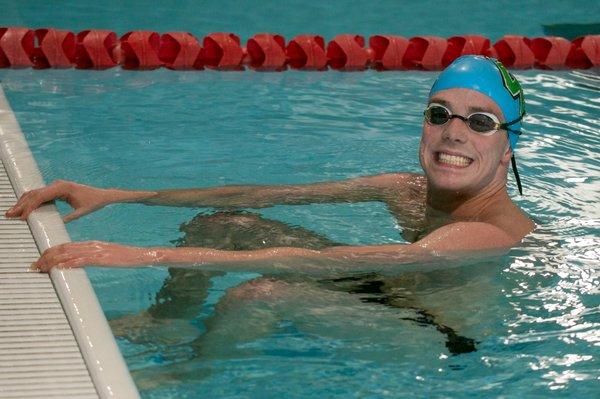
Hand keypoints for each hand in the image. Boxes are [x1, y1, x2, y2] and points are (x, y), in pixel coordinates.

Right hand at [6, 180, 113, 221]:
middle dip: (21, 204)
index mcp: (63, 188)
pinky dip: (31, 201)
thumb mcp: (82, 212)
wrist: (102, 195)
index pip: (42, 196)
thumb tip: (58, 224)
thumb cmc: (94, 202)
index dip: (30, 206)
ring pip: (35, 193)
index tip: (22, 216)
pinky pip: (41, 195)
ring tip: (12, 213)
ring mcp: (56, 186)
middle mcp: (58, 185)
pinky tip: (24, 209)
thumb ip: (71, 217)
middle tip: (10, 214)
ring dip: (24, 202)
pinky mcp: (56, 190)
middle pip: (35, 193)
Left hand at [32, 241, 153, 271]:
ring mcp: (97, 251)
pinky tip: (61, 267)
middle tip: (34, 266)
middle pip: (63, 248)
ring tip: (40, 268)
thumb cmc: (126, 258)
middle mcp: (92, 245)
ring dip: (52, 261)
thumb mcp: (107, 257)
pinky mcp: (103, 258)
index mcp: (92, 244)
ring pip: (69, 254)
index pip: (65, 246)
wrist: (143, 255)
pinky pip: (83, 260)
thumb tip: (76, 265)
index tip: (39, 260)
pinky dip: (70, 263)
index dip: (50, 252)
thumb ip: (92, 258)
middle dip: (45, 257)